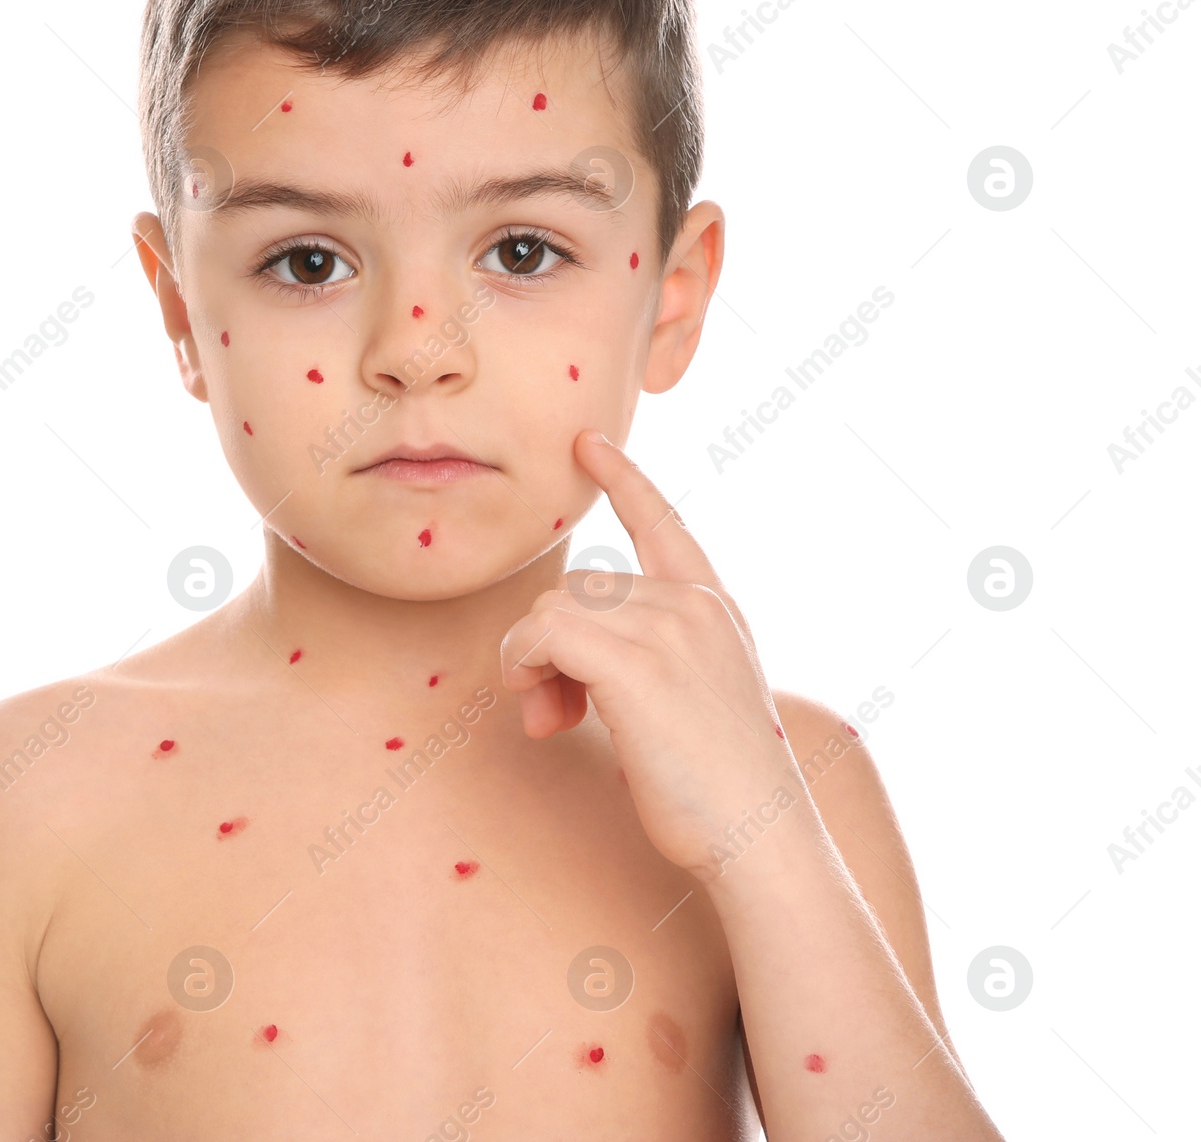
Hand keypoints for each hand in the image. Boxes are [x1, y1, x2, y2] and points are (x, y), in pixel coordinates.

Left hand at [501, 430, 795, 878]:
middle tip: (550, 712)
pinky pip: (542, 634)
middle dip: (550, 647)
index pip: (663, 525)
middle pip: (577, 588)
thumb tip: (553, 653)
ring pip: (553, 611)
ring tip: (554, 721)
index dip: (623, 481)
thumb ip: (641, 653)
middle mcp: (694, 605)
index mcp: (715, 608)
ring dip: (534, 665)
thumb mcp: (690, 698)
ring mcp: (670, 629)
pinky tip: (540, 709)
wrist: (760, 839)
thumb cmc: (718, 788)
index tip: (585, 444)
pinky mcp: (637, 664)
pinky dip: (524, 666)